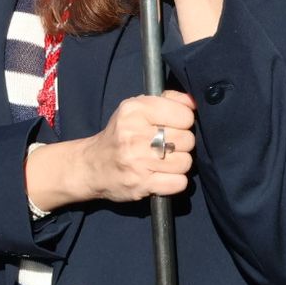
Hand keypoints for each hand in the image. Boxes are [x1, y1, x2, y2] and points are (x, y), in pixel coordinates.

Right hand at [79, 90, 196, 201]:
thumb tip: (193, 102)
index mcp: (133, 110)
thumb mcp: (135, 109)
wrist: (91, 166)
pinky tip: (161, 175)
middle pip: (187, 140)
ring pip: (185, 162)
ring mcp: (138, 161)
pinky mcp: (142, 184)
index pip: (184, 115)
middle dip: (181, 144)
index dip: (183, 121)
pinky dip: (175, 181)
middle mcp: (134, 134)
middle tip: (165, 146)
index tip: (170, 126)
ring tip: (162, 161)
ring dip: (178, 164)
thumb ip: (167, 100)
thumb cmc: (120, 135)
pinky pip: (179, 183)